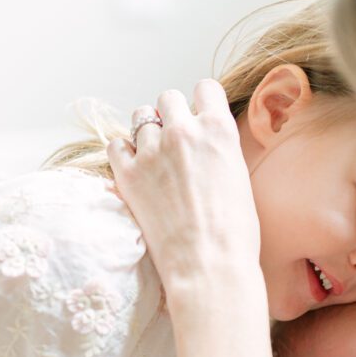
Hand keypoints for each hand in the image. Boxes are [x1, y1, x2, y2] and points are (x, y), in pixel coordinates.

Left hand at [107, 81, 260, 305]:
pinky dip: (124, 153)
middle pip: (169, 98)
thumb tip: (207, 147)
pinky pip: (116, 145)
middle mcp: (183, 132)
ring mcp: (152, 151)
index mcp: (218, 129)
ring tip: (155, 157)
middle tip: (177, 142)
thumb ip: (220, 151)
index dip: (202, 103)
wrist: (210, 267)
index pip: (205, 89)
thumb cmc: (234, 234)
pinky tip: (135, 169)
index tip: (200, 119)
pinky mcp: (128, 175)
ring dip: (147, 131)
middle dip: (172, 115)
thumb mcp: (239, 179)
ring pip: (140, 117)